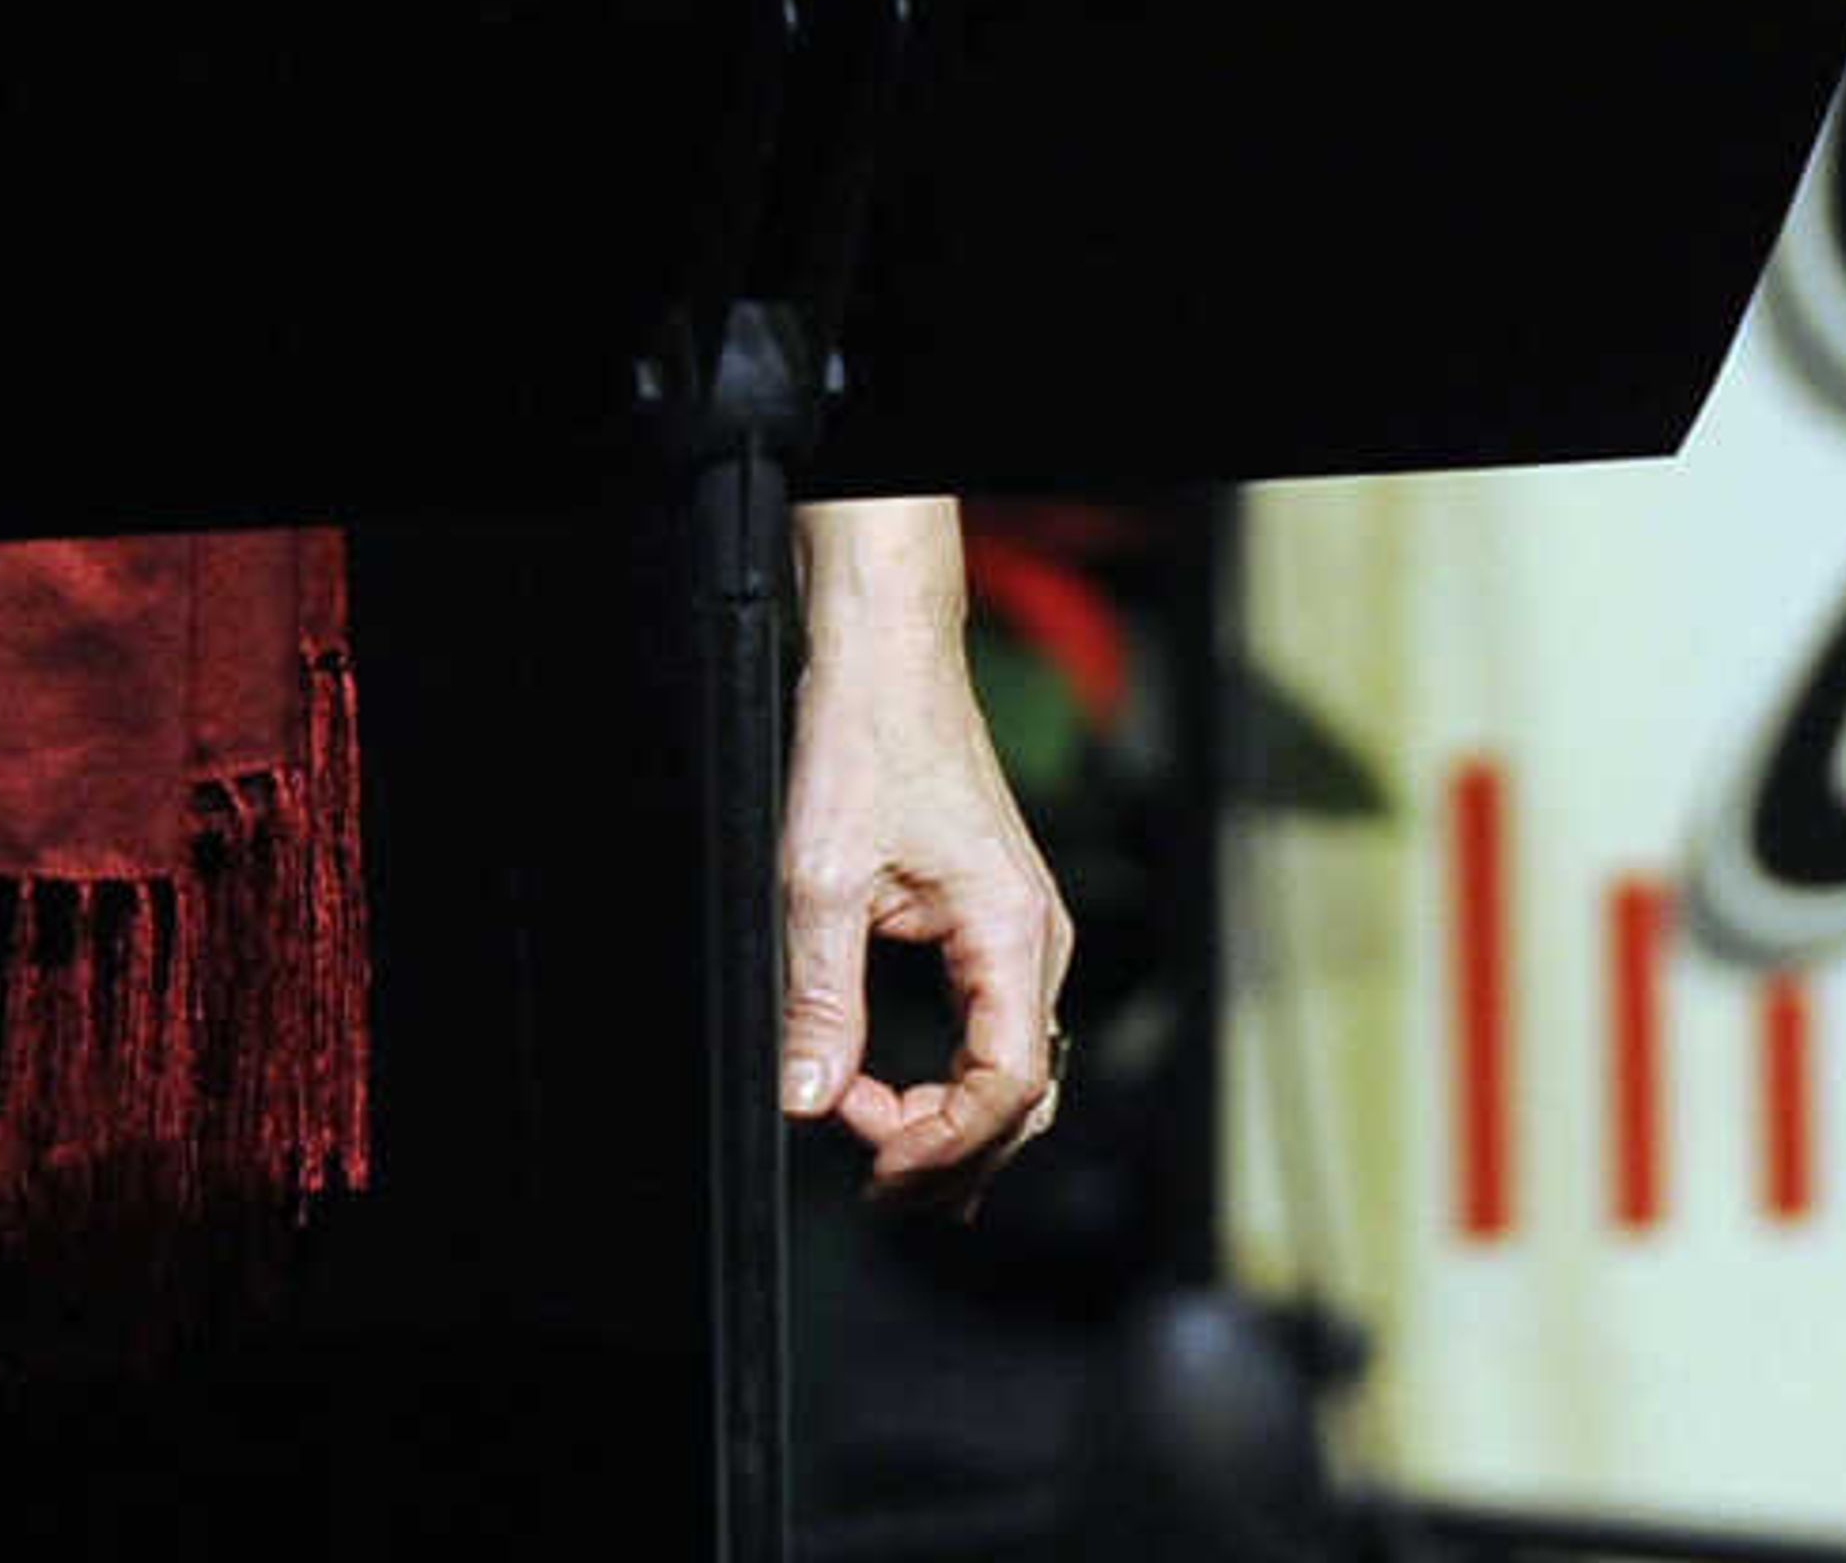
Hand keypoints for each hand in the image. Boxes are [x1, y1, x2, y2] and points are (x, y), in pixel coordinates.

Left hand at [778, 562, 1073, 1205]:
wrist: (887, 656)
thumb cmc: (865, 740)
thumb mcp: (820, 877)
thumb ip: (819, 997)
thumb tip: (809, 1098)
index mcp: (1011, 930)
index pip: (1007, 1083)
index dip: (944, 1142)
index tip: (874, 1161)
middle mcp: (1037, 938)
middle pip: (1023, 1094)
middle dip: (952, 1153)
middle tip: (874, 1189)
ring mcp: (1023, 929)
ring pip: (1015, 1068)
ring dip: (958, 1126)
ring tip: (890, 1170)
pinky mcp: (997, 920)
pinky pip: (998, 1028)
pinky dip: (961, 1083)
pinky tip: (919, 1117)